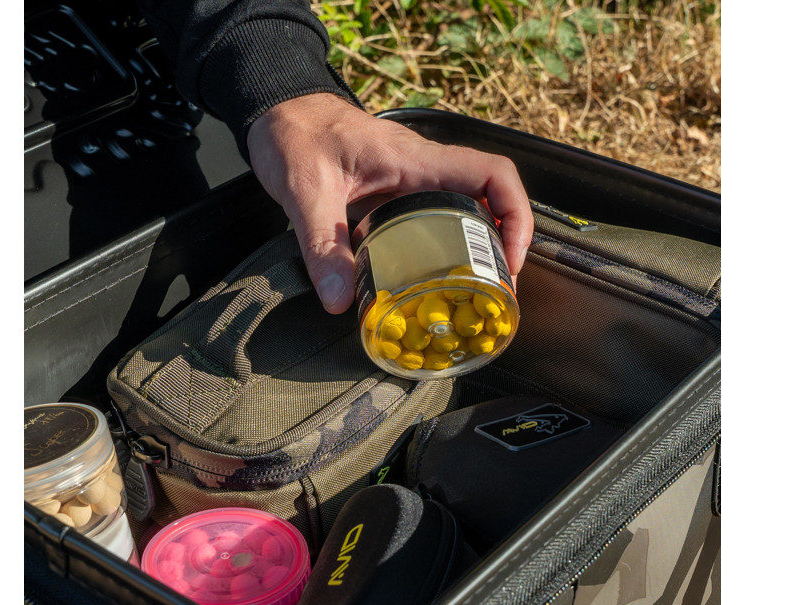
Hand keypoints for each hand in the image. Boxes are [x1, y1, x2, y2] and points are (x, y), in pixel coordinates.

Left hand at [247, 93, 532, 313]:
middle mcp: (424, 168)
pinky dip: (446, 246)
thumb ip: (323, 247)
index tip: (510, 258)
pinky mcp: (396, 192)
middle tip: (494, 291)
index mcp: (416, 160)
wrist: (279, 111)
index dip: (516, 215)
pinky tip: (432, 277)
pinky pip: (436, 217)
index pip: (492, 174)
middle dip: (503, 245)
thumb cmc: (295, 136)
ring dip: (478, 248)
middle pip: (489, 199)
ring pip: (467, 210)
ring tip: (474, 292)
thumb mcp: (306, 194)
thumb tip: (341, 302)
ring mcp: (412, 180)